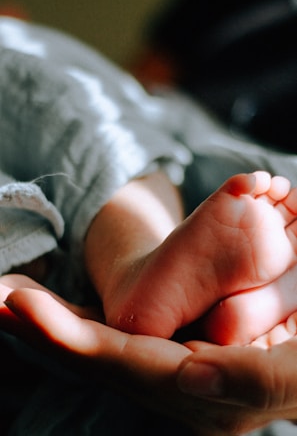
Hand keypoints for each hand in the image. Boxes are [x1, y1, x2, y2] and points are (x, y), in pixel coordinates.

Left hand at [2, 275, 296, 435]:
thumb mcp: (293, 369)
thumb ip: (251, 377)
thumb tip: (188, 376)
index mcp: (197, 395)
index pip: (120, 365)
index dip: (69, 338)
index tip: (22, 308)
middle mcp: (170, 390)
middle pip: (93, 360)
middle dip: (42, 331)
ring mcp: (163, 374)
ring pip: (95, 352)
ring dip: (52, 325)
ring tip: (11, 299)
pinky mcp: (163, 356)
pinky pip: (112, 343)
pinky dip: (77, 325)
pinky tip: (53, 312)